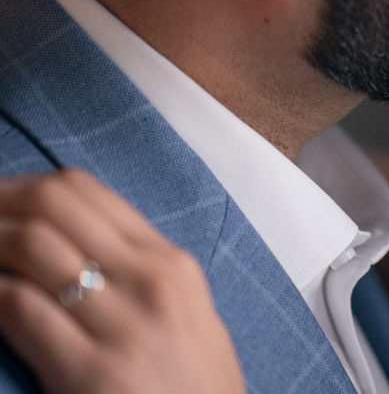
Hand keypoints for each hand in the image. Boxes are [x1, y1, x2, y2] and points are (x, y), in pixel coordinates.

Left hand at [0, 170, 245, 393]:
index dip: (25, 187)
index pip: (87, 192)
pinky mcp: (90, 372)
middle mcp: (150, 280)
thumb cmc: (197, 390)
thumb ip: (140, 275)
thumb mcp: (188, 316)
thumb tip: (71, 246)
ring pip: (30, 246)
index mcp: (172, 264)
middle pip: (54, 206)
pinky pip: (19, 308)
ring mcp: (123, 324)